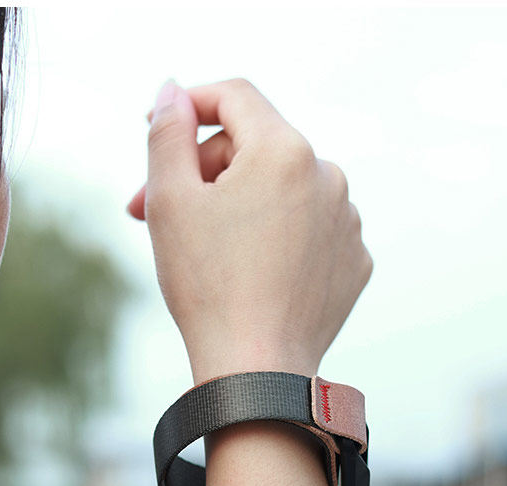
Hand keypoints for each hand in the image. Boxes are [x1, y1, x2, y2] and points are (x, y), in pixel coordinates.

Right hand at [127, 78, 372, 383]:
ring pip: (284, 190)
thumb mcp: (170, 201)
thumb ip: (167, 133)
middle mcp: (328, 176)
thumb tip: (172, 93)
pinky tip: (249, 272)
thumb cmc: (208, 288)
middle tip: (152, 211)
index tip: (160, 129)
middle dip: (204, 171)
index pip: (234, 98)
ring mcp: (348, 221)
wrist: (258, 372)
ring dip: (241, 205)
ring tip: (206, 248)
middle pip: (256, 147)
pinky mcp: (354, 261)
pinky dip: (278, 239)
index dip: (189, 105)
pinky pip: (309, 230)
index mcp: (284, 150)